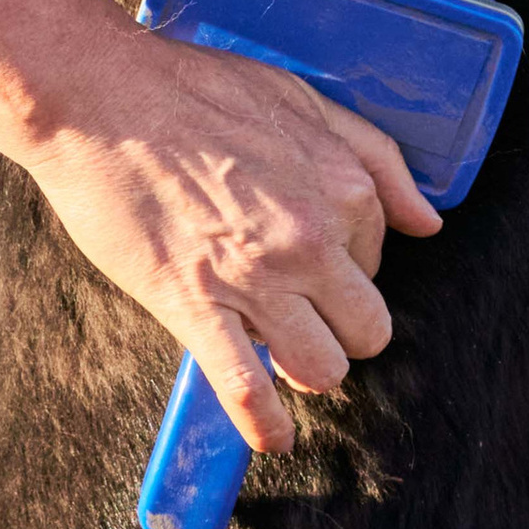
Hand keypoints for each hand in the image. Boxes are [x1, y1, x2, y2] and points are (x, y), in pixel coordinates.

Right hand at [25, 18, 440, 453]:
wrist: (101, 99)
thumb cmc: (193, 90)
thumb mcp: (303, 99)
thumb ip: (375, 158)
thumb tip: (428, 220)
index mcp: (343, 188)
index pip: (377, 261)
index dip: (344, 266)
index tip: (310, 260)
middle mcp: (312, 239)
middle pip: (366, 327)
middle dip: (340, 329)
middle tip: (301, 313)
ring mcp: (256, 279)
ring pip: (323, 367)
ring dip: (307, 371)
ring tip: (281, 354)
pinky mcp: (197, 307)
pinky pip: (247, 388)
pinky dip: (265, 426)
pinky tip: (273, 438)